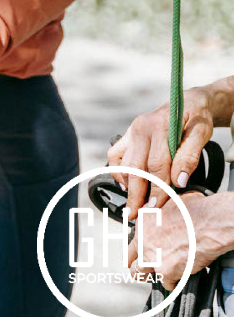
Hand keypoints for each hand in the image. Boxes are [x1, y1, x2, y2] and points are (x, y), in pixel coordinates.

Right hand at [108, 87, 213, 217]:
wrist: (189, 101)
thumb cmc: (197, 118)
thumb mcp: (201, 133)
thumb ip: (190, 156)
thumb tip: (178, 182)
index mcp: (160, 126)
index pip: (157, 165)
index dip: (158, 189)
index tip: (157, 207)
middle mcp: (141, 127)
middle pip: (135, 167)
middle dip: (136, 194)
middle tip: (136, 215)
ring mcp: (132, 130)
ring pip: (122, 162)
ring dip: (126, 185)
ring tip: (133, 204)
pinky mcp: (128, 134)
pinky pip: (114, 154)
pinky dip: (117, 170)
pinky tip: (126, 183)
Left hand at [128, 191, 233, 290]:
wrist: (207, 224)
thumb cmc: (194, 211)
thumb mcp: (168, 202)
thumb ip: (157, 212)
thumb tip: (158, 210)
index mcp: (142, 223)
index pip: (130, 241)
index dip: (135, 248)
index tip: (139, 251)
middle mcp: (143, 241)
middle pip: (130, 261)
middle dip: (136, 265)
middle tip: (143, 268)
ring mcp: (153, 258)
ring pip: (141, 274)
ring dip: (149, 275)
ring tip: (156, 274)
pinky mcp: (166, 272)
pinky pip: (166, 283)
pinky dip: (172, 282)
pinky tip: (178, 277)